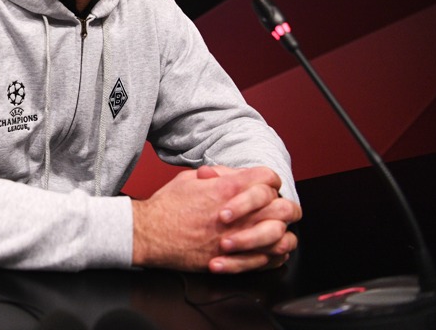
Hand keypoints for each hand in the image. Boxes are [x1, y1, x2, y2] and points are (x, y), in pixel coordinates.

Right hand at [130, 166, 300, 272]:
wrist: (150, 234)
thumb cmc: (167, 207)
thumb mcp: (190, 179)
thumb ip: (217, 175)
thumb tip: (233, 175)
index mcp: (228, 188)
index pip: (269, 177)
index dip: (269, 180)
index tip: (264, 186)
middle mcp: (239, 213)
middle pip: (284, 206)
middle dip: (282, 206)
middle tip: (273, 209)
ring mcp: (239, 238)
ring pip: (282, 236)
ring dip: (281, 232)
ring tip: (273, 231)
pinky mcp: (234, 260)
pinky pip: (269, 260)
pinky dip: (273, 255)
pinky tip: (266, 250)